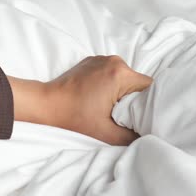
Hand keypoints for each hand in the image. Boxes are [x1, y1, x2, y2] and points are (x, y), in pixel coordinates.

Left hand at [8, 55, 152, 144]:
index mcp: (120, 74)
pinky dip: (110, 85)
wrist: (45, 105)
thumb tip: (147, 135)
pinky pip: (111, 73)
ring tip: (108, 107)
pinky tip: (99, 98)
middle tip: (121, 115)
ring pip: (125, 78)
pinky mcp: (92, 61)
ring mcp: (102, 58)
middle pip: (138, 82)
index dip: (149, 104)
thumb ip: (132, 136)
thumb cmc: (73, 118)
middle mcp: (114, 61)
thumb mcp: (106, 133)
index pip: (150, 88)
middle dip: (134, 99)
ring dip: (122, 92)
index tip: (139, 116)